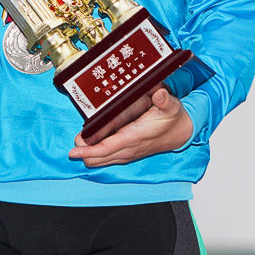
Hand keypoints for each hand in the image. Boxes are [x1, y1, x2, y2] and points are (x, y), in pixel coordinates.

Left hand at [67, 84, 193, 167]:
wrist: (181, 133)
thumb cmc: (173, 120)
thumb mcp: (172, 106)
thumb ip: (164, 100)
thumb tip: (159, 94)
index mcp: (135, 138)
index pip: (106, 149)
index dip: (88, 151)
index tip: (73, 151)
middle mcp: (128, 149)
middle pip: (97, 158)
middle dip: (83, 152)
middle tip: (76, 140)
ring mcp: (126, 154)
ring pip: (99, 161)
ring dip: (88, 154)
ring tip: (81, 141)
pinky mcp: (126, 154)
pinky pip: (106, 159)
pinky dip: (96, 154)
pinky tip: (91, 144)